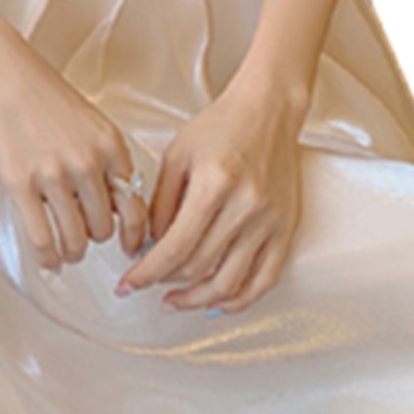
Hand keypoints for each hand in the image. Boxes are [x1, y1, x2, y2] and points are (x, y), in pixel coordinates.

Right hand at [0, 17, 148, 270]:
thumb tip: (110, 203)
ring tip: (66, 249)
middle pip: (104, 228)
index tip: (131, 245)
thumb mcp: (89, 120)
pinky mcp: (21, 184)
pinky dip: (47, 257)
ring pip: (76, 240)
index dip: (135, 234)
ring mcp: (55, 175)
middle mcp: (89, 162)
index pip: (136, 206)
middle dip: (94, 237)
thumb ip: (104, 159)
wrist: (0, 68)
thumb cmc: (39, 87)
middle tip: (84, 235)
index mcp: (111, 144)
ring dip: (72, 251)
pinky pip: (42, 238)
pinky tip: (47, 258)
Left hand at [115, 76, 304, 313]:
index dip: (147, 272)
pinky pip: (264, 280)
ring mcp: (269, 222)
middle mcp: (245, 207)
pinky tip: (215, 302)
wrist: (268, 111)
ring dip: (197, 299)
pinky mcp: (285, 229)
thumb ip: (161, 202)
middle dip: (165, 282)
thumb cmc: (221, 126)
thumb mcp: (177, 155)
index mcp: (214, 184)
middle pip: (200, 267)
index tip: (129, 282)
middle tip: (146, 283)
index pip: (175, 247)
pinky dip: (239, 299)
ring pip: (230, 283)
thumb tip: (149, 246)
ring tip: (174, 300)